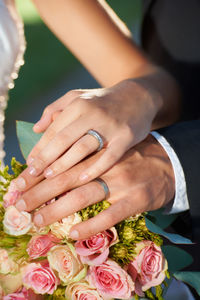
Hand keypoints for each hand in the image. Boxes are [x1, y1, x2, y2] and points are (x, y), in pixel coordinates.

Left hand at [12, 135, 174, 238]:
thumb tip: (56, 154)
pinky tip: (73, 233)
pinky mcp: (136, 200)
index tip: (18, 184)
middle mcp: (106, 164)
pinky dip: (90, 225)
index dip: (38, 173)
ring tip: (37, 220)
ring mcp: (121, 183)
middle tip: (19, 205)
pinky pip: (110, 216)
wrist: (168, 164)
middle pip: (66, 179)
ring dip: (57, 210)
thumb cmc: (134, 154)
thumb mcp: (109, 143)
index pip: (61, 161)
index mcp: (98, 149)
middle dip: (39, 192)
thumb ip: (85, 147)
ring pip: (84, 196)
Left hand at [24, 79, 160, 184]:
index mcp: (78, 104)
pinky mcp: (126, 137)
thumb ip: (55, 109)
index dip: (39, 147)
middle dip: (45, 158)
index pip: (53, 129)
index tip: (29, 164)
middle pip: (63, 139)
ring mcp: (110, 126)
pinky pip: (109, 155)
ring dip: (64, 164)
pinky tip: (83, 179)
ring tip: (49, 177)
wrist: (139, 97)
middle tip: (32, 175)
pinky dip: (96, 168)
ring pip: (82, 148)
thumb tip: (36, 128)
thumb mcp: (78, 97)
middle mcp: (92, 113)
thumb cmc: (102, 101)